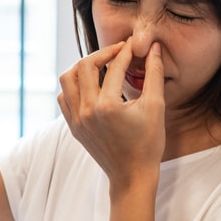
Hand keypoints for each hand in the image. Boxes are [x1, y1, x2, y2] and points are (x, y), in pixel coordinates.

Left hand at [57, 40, 165, 183]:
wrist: (132, 176)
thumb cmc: (148, 144)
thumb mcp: (156, 107)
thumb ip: (154, 74)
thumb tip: (152, 48)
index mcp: (107, 106)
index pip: (114, 67)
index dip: (124, 51)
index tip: (132, 45)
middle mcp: (86, 111)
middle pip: (85, 66)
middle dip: (102, 54)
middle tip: (117, 51)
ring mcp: (76, 119)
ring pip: (68, 79)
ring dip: (83, 67)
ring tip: (101, 65)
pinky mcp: (73, 126)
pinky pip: (64, 97)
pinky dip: (74, 86)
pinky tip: (90, 85)